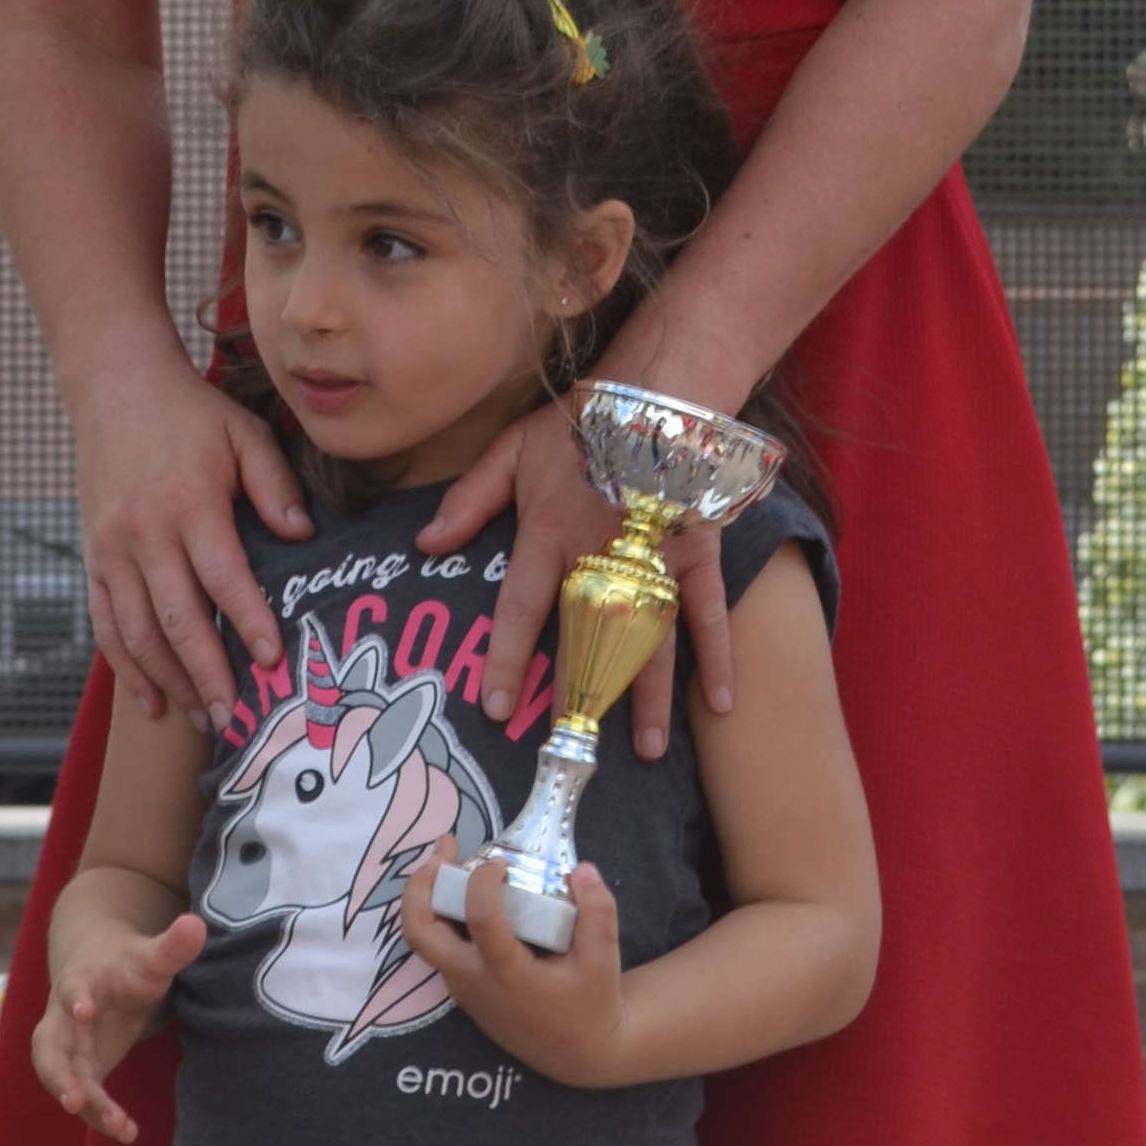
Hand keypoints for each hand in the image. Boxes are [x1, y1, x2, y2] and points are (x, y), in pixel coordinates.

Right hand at [33, 908, 209, 1144]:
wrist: (102, 971)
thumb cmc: (126, 963)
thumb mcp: (150, 955)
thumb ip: (171, 946)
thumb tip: (198, 925)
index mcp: (80, 979)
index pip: (72, 987)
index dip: (75, 997)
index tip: (83, 1009)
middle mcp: (64, 1017)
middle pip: (48, 1048)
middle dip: (58, 1075)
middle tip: (72, 1100)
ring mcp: (70, 1047)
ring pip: (65, 1079)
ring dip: (87, 1104)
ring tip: (119, 1126)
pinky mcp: (83, 1069)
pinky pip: (85, 1096)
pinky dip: (102, 1114)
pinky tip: (129, 1132)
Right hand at [72, 349, 309, 728]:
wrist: (115, 388)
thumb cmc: (192, 415)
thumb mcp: (244, 434)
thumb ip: (274, 485)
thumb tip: (302, 536)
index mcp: (189, 502)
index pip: (222, 575)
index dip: (247, 620)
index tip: (272, 661)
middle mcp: (144, 532)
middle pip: (175, 617)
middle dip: (206, 674)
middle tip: (233, 721)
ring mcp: (111, 548)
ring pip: (136, 630)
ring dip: (169, 681)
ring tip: (201, 720)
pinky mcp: (93, 557)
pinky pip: (105, 622)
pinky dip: (126, 666)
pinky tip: (151, 700)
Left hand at [401, 842, 630, 1087]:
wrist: (577, 1053)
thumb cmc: (591, 1005)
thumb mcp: (605, 961)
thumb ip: (598, 913)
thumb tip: (583, 871)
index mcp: (508, 975)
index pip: (480, 920)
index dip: (482, 883)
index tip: (500, 863)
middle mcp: (475, 981)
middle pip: (420, 933)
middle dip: (420, 886)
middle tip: (442, 850)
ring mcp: (463, 986)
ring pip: (424, 939)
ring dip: (426, 896)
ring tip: (448, 860)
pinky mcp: (464, 987)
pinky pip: (440, 946)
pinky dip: (441, 913)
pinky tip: (465, 890)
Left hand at [416, 401, 732, 763]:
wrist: (656, 393)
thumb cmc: (580, 422)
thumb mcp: (511, 449)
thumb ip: (469, 499)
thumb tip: (426, 544)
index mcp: (550, 535)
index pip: (522, 608)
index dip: (508, 659)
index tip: (498, 706)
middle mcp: (600, 556)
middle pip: (586, 640)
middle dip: (577, 697)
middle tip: (569, 747)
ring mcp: (655, 560)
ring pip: (649, 643)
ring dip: (647, 699)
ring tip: (646, 751)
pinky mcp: (698, 555)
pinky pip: (709, 616)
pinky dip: (717, 660)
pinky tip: (720, 704)